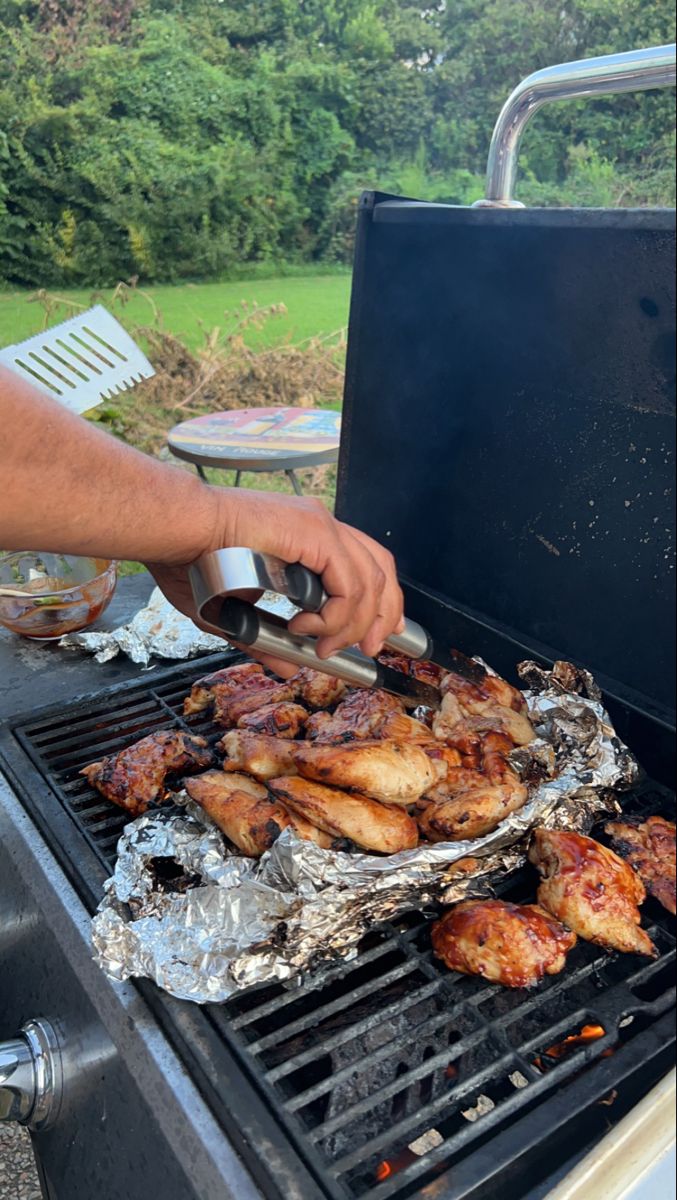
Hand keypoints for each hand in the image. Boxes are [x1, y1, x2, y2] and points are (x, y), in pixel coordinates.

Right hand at [147, 487, 403, 674]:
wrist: (176, 532)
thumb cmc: (191, 561)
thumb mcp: (233, 613)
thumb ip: (263, 640)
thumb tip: (287, 667)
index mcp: (308, 536)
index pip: (363, 564)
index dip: (376, 602)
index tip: (371, 637)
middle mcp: (321, 525)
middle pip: (380, 569)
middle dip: (383, 615)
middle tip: (369, 649)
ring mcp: (321, 525)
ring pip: (370, 581)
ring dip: (353, 624)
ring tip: (323, 645)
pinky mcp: (316, 532)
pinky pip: (349, 585)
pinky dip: (336, 615)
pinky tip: (306, 626)